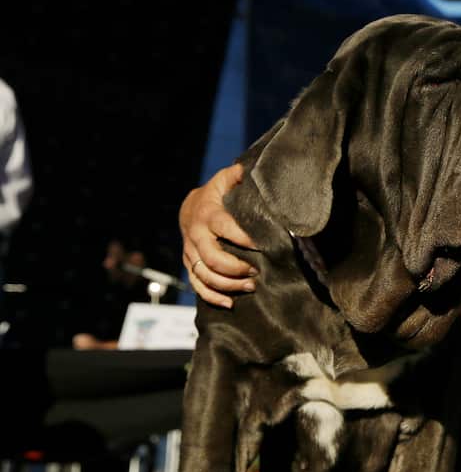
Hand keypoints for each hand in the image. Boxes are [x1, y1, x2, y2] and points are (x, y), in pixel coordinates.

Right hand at [180, 163, 257, 307]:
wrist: (188, 209)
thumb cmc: (214, 196)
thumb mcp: (223, 181)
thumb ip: (235, 176)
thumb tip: (247, 168)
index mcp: (207, 215)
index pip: (224, 227)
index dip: (242, 237)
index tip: (262, 246)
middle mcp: (196, 236)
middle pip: (211, 258)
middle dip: (235, 267)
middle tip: (256, 271)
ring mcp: (190, 253)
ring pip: (204, 275)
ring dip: (228, 284)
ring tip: (251, 286)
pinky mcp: (190, 265)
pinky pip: (197, 285)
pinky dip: (212, 296)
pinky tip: (230, 303)